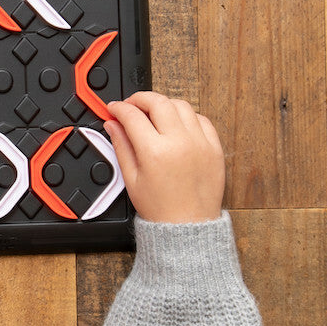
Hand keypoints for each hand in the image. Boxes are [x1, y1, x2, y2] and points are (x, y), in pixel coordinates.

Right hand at [104, 92, 224, 222]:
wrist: (188, 226)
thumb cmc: (161, 208)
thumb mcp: (131, 178)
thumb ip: (121, 146)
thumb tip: (112, 125)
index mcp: (154, 152)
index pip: (132, 115)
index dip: (119, 108)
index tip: (114, 108)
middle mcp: (179, 142)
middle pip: (158, 101)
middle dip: (140, 98)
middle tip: (131, 105)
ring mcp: (200, 143)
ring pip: (181, 105)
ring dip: (163, 104)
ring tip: (153, 114)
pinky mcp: (214, 147)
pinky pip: (201, 119)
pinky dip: (186, 116)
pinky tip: (176, 124)